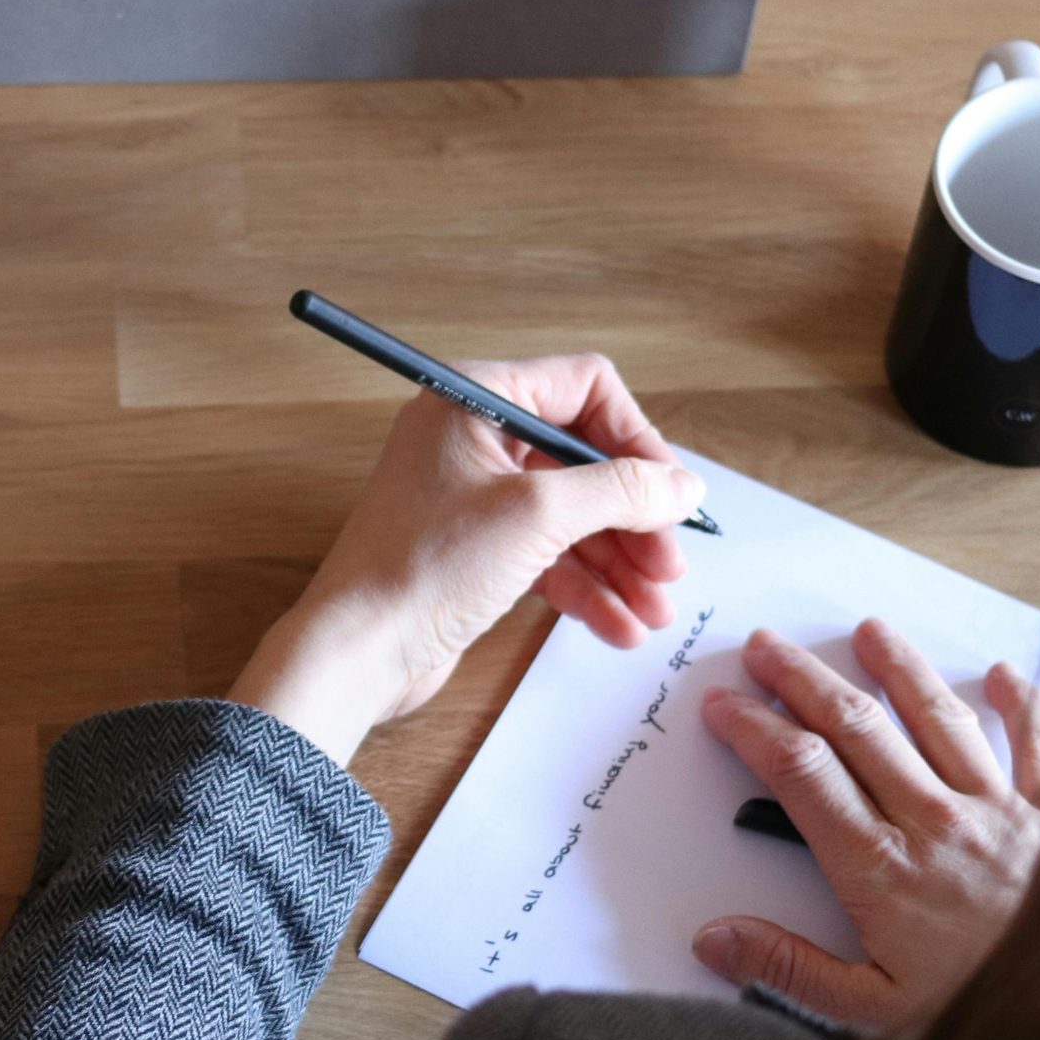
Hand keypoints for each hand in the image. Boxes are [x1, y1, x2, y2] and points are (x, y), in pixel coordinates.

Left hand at [230, 355, 705, 763]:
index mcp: (474, 400)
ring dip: (618, 562)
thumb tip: (682, 484)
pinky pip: (546, 556)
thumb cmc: (424, 567)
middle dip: (633, 517)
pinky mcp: (472, 551)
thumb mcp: (539, 515)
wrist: (357, 650)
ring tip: (655, 610)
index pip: (583, 388)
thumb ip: (621, 490)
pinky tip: (619, 626)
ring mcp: (471, 497)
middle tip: (670, 567)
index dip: (636, 439)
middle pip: (583, 461)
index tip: (670, 493)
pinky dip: (584, 588)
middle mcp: (471, 438)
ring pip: (570, 516)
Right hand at [694, 620, 1039, 1030]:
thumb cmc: (985, 1017)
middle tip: (767, 646)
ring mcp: (1002, 812)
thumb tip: (713, 939)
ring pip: (937, 718)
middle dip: (803, 680)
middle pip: (855, 728)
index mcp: (879, 870)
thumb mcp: (872, 1015)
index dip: (755, 729)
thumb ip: (790, 970)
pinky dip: (1021, 704)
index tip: (724, 703)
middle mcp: (935, 824)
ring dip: (897, 669)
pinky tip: (1000, 675)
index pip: (801, 774)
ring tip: (868, 631)